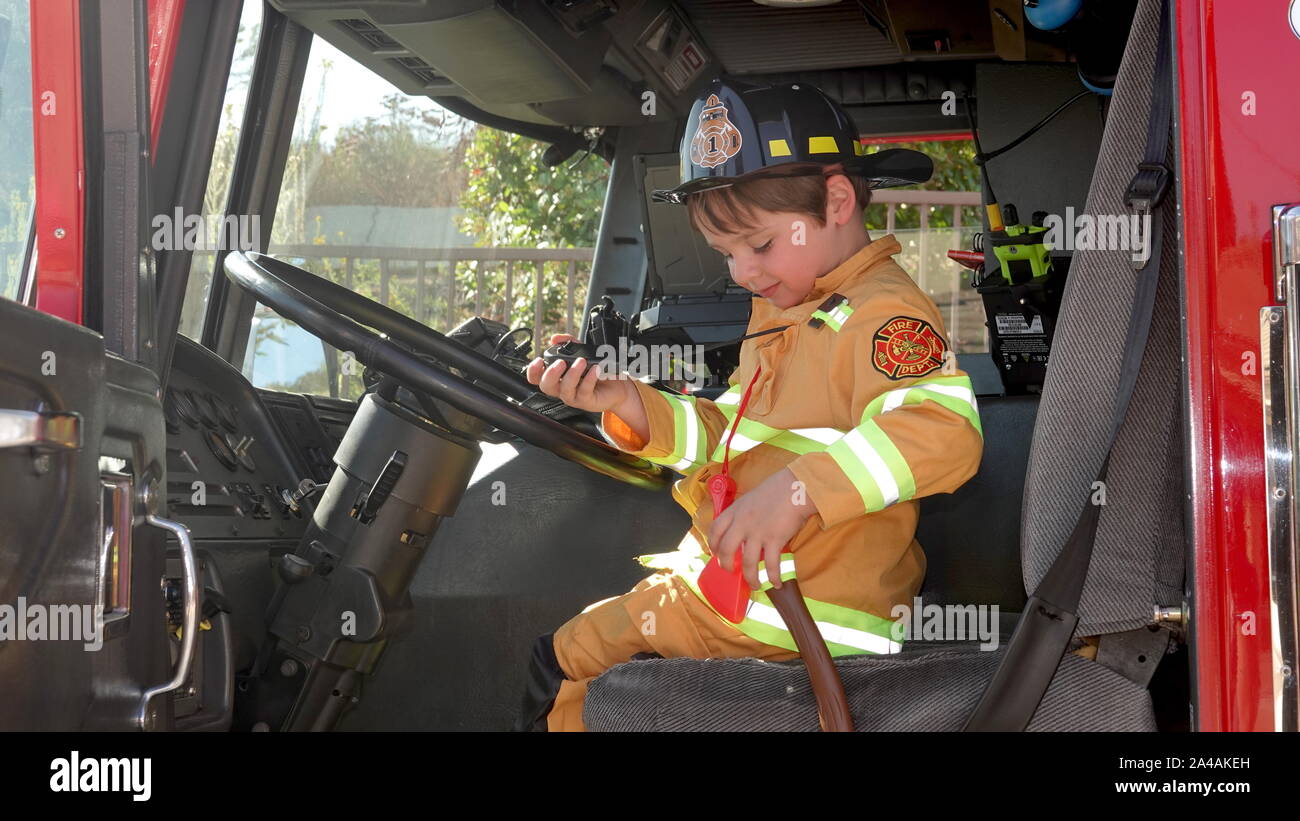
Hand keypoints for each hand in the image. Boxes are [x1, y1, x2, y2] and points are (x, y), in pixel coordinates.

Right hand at [524, 333, 632, 413]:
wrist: (617, 386)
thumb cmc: (597, 372)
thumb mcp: (583, 353)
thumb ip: (569, 343)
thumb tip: (555, 338)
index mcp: (558, 378)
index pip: (537, 378)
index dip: (533, 371)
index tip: (538, 361)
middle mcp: (563, 388)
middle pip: (546, 386)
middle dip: (551, 374)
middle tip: (560, 363)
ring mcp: (574, 396)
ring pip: (565, 390)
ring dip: (572, 374)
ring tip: (581, 362)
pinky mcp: (586, 401)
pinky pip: (584, 391)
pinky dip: (589, 378)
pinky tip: (595, 370)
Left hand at [707, 467, 816, 590]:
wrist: (795, 488)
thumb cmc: (777, 490)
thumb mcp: (751, 499)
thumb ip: (744, 514)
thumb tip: (744, 529)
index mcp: (735, 511)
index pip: (715, 530)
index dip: (712, 544)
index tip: (714, 553)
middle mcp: (742, 524)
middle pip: (726, 550)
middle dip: (726, 565)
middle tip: (731, 571)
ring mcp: (757, 533)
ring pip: (748, 563)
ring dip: (751, 578)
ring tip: (755, 585)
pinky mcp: (774, 540)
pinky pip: (771, 565)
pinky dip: (773, 577)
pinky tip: (776, 583)